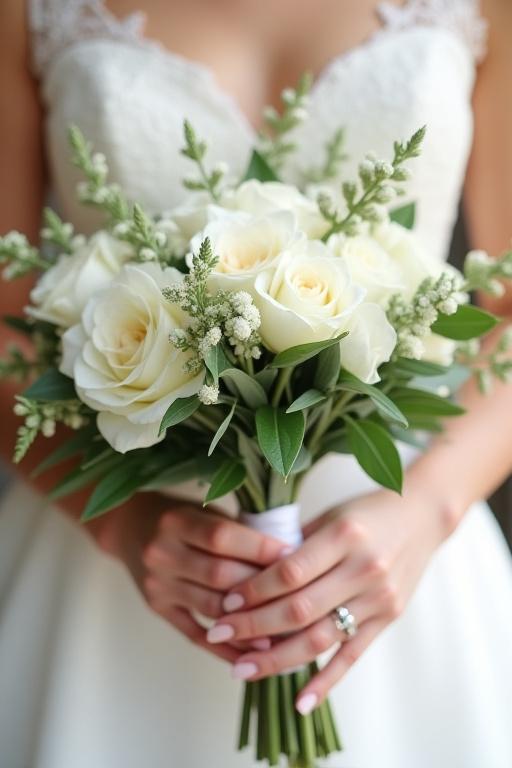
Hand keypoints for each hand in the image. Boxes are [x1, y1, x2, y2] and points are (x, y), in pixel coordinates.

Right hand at [99, 495, 288, 664]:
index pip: (223, 537)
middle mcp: (162, 553)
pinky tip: (253, 654)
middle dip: (261, 586)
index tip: (293, 557)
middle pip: (219, 575)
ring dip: (249, 622)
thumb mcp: (203, 511)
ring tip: (285, 632)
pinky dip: (225, 647)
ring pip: (211, 607)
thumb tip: (289, 557)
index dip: (260, 548)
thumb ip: (238, 532)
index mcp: (176, 521)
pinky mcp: (158, 609)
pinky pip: (195, 634)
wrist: (129, 528)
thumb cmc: (180, 516)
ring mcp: (158, 585)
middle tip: (296, 595)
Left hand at [206, 483, 452, 710]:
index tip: (227, 602)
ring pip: (320, 638)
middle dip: (253, 626)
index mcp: (344, 535)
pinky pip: (351, 655)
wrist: (422, 516)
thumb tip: (248, 574)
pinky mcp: (388, 618)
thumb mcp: (330, 515)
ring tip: (242, 669)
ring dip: (277, 659)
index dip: (254, 591)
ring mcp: (378, 597)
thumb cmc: (367, 511)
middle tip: (219, 633)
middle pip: (299, 609)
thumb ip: (295, 544)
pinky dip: (325, 682)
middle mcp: (363, 568)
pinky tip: (299, 702)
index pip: (289, 572)